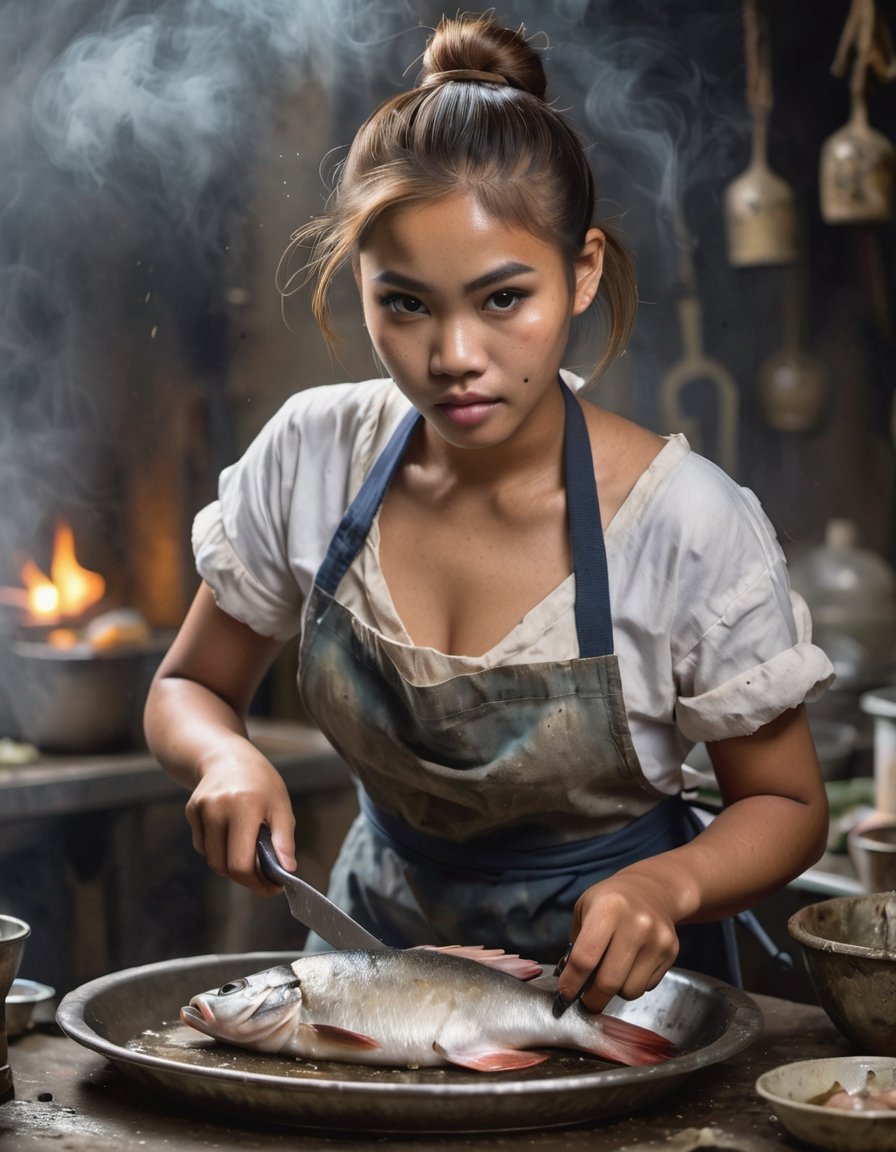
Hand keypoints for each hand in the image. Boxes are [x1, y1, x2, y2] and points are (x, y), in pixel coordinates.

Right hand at [184, 738, 296, 893]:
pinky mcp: (190, 811)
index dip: (256, 882)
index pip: (241, 863)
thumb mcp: (281, 805)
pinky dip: (218, 850)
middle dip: (245, 878)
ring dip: (230, 865)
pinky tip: (231, 835)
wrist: (228, 756)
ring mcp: (200, 809)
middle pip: (224, 866)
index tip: (272, 887)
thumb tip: (287, 871)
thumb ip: (284, 839)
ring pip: (211, 860)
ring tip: (250, 853)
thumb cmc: (260, 782)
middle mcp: (217, 808)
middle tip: (264, 878)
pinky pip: (202, 846)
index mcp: (244, 806)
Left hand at [555, 871, 679, 1013]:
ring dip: (616, 991)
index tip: (565, 994)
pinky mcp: (671, 952)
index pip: (585, 958)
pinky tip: (630, 966)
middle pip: (608, 981)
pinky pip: (647, 987)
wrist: (652, 890)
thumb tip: (570, 983)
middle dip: (593, 999)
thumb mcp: (584, 909)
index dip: (571, 983)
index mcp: (608, 908)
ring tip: (611, 974)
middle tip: (586, 1001)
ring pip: (629, 991)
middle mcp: (636, 924)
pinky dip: (633, 984)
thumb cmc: (611, 902)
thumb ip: (576, 945)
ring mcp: (657, 939)